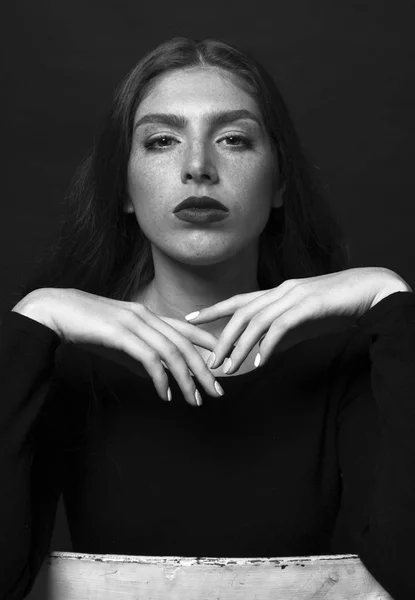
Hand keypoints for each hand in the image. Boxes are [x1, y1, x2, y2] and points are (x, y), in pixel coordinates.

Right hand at [12, 288, 223, 405]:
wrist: (56, 311)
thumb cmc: (87, 327)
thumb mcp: (119, 343)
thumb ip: (139, 358)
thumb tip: (157, 377)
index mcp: (148, 314)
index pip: (185, 328)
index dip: (207, 343)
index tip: (223, 362)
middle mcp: (146, 316)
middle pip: (185, 344)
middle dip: (204, 369)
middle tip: (217, 391)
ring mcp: (134, 323)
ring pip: (171, 352)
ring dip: (186, 379)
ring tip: (194, 400)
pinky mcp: (121, 334)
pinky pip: (149, 358)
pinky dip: (161, 378)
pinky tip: (165, 395)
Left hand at [184, 267, 411, 373]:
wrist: (368, 290)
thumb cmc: (336, 305)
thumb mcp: (303, 319)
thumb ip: (282, 331)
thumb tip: (262, 350)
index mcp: (277, 292)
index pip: (238, 300)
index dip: (212, 309)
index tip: (190, 319)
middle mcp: (280, 291)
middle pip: (241, 313)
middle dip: (222, 337)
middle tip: (209, 360)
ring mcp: (293, 296)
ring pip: (256, 321)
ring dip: (239, 346)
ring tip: (228, 368)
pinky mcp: (308, 306)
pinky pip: (279, 328)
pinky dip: (266, 346)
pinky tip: (258, 363)